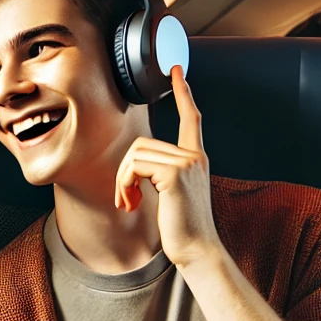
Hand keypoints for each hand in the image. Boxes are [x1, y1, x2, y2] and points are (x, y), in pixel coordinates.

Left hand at [114, 65, 219, 266]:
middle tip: (128, 199)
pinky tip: (134, 204)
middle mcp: (194, 156)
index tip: (176, 71)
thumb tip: (136, 165)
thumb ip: (162, 172)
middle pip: (142, 144)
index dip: (183, 93)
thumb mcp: (174, 193)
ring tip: (130, 203)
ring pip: (135, 155)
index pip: (191, 118)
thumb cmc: (183, 228)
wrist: (196, 250)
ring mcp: (186, 163)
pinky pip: (135, 167)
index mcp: (196, 158)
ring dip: (123, 181)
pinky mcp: (175, 174)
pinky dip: (126, 185)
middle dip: (126, 172)